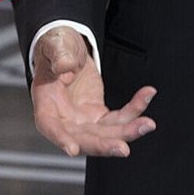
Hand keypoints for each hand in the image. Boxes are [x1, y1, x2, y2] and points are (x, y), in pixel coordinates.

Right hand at [30, 26, 156, 156]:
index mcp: (46, 104)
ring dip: (127, 132)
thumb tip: (65, 66)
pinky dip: (135, 109)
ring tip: (147, 125)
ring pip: (106, 134)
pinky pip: (120, 118)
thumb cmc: (56, 49)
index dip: (60, 138)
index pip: (49, 126)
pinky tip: (147, 94)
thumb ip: (58, 55)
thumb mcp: (54, 45)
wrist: (69, 50)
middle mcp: (65, 119)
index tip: (72, 149)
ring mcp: (84, 121)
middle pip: (84, 139)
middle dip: (104, 145)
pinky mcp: (100, 116)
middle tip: (122, 148)